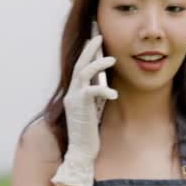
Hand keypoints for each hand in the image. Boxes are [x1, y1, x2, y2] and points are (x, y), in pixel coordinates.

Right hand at [51, 35, 117, 185]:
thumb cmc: (89, 132)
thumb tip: (103, 81)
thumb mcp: (93, 108)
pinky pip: (90, 92)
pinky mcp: (79, 108)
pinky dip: (102, 89)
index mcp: (75, 91)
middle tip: (99, 34)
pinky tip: (113, 93)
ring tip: (112, 59)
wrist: (81, 151)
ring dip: (97, 64)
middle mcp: (71, 92)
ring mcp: (73, 99)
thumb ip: (94, 94)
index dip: (88, 50)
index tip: (96, 36)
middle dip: (89, 48)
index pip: (81, 65)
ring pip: (83, 73)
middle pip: (79, 63)